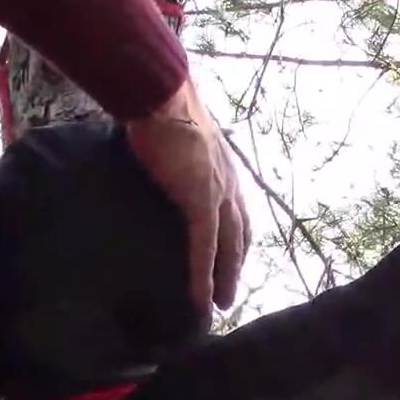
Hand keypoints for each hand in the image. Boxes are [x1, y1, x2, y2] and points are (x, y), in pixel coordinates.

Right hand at [125, 80, 249, 311]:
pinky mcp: (201, 202)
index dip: (236, 236)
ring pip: (229, 247)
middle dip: (236, 265)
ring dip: (226, 278)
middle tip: (229, 292)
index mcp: (224, 166)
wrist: (161, 95)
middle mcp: (229, 182)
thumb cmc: (162, 105)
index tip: (233, 257)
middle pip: (240, 234)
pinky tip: (201, 300)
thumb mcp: (179, 132)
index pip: (237, 209)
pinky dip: (205, 276)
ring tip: (219, 304)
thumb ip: (177, 151)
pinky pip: (206, 248)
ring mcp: (218, 193)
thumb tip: (159, 156)